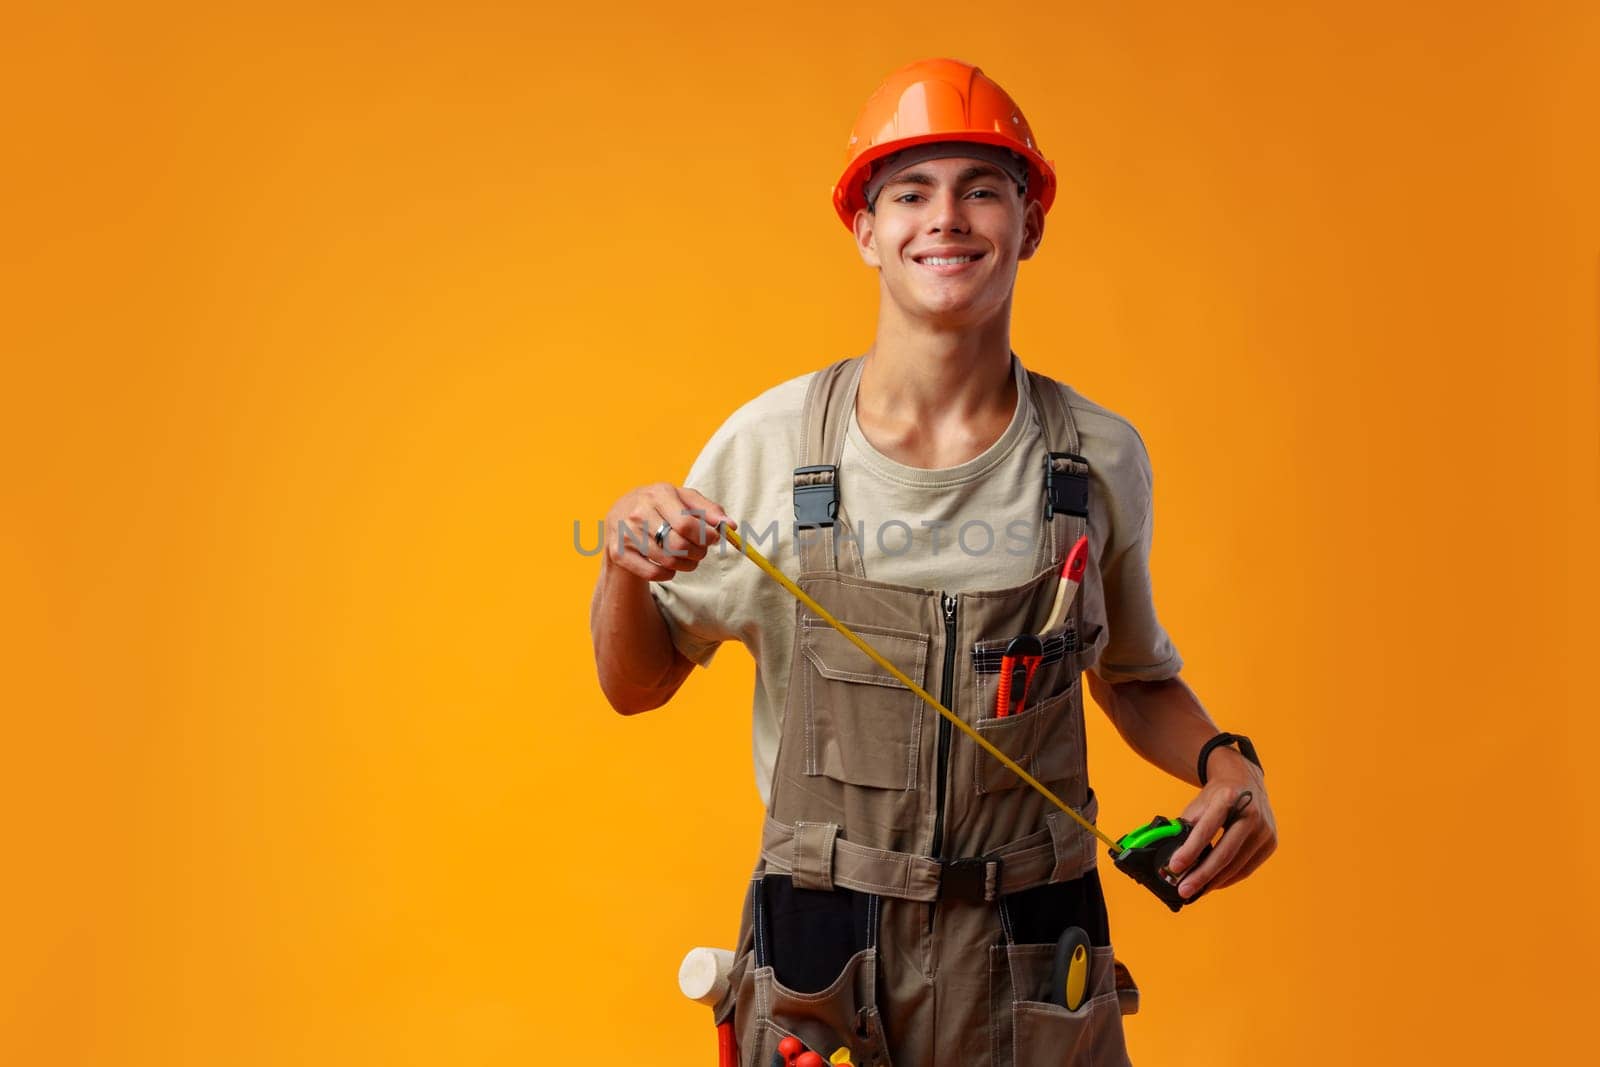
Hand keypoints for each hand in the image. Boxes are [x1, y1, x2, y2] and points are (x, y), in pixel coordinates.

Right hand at [602, 483, 734, 582]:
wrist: (619, 515)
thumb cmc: (660, 506)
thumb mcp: (684, 499)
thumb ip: (709, 510)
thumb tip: (731, 526)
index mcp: (658, 494)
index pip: (686, 524)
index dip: (706, 536)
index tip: (714, 539)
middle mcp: (639, 512)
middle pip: (678, 544)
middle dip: (698, 552)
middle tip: (701, 551)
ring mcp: (626, 534)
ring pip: (668, 561)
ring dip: (687, 564)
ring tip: (689, 558)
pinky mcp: (618, 553)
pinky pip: (653, 574)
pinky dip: (669, 574)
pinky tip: (670, 565)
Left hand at [1164, 749, 1277, 899]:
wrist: (1245, 780)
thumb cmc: (1217, 795)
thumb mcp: (1199, 803)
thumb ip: (1187, 827)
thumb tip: (1174, 859)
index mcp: (1229, 798)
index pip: (1207, 829)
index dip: (1190, 851)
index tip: (1174, 867)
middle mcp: (1251, 814)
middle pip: (1225, 853)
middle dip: (1202, 875)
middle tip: (1184, 890)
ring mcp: (1265, 829)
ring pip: (1237, 865)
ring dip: (1214, 881)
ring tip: (1196, 890)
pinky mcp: (1271, 843)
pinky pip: (1247, 868)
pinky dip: (1229, 878)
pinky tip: (1214, 883)